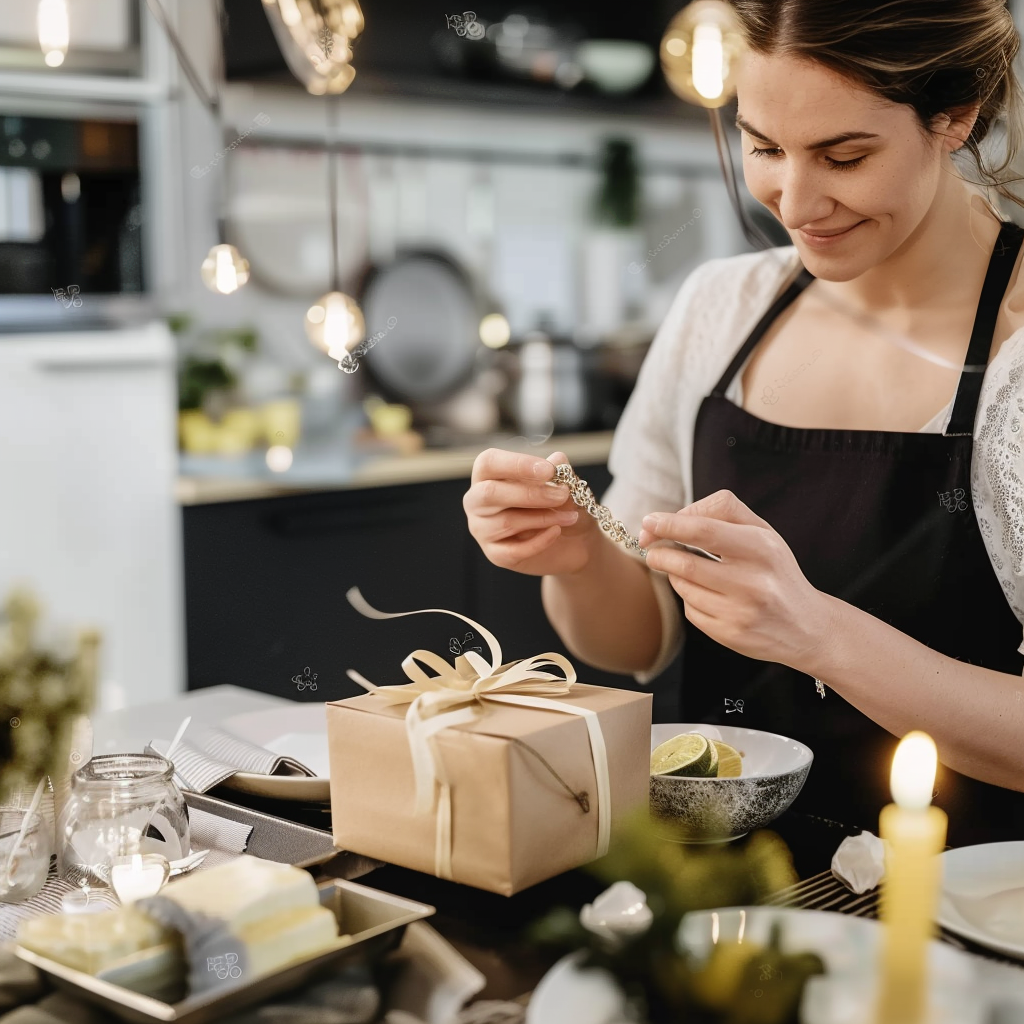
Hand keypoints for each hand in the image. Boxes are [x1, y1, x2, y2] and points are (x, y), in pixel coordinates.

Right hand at [464, 450, 602, 576]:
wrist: (572, 542)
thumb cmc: (560, 506)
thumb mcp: (565, 486)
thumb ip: (559, 473)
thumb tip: (558, 459)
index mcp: (488, 475)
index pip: (488, 463)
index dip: (517, 464)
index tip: (549, 470)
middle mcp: (477, 501)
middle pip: (489, 493)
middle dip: (530, 493)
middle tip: (562, 494)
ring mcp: (482, 529)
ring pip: (506, 522)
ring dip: (543, 517)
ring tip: (569, 516)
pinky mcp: (495, 554)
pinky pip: (513, 550)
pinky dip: (540, 541)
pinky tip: (557, 531)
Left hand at [637, 489, 838, 670]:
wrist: (807, 625)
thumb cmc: (774, 569)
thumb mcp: (762, 532)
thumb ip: (720, 513)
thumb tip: (668, 520)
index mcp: (762, 548)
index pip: (704, 531)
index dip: (669, 525)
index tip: (648, 522)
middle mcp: (754, 582)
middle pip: (686, 563)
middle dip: (660, 553)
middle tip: (652, 549)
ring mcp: (741, 612)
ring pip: (684, 587)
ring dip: (674, 574)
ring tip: (685, 569)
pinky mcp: (730, 635)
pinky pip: (691, 611)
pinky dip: (689, 599)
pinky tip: (707, 595)